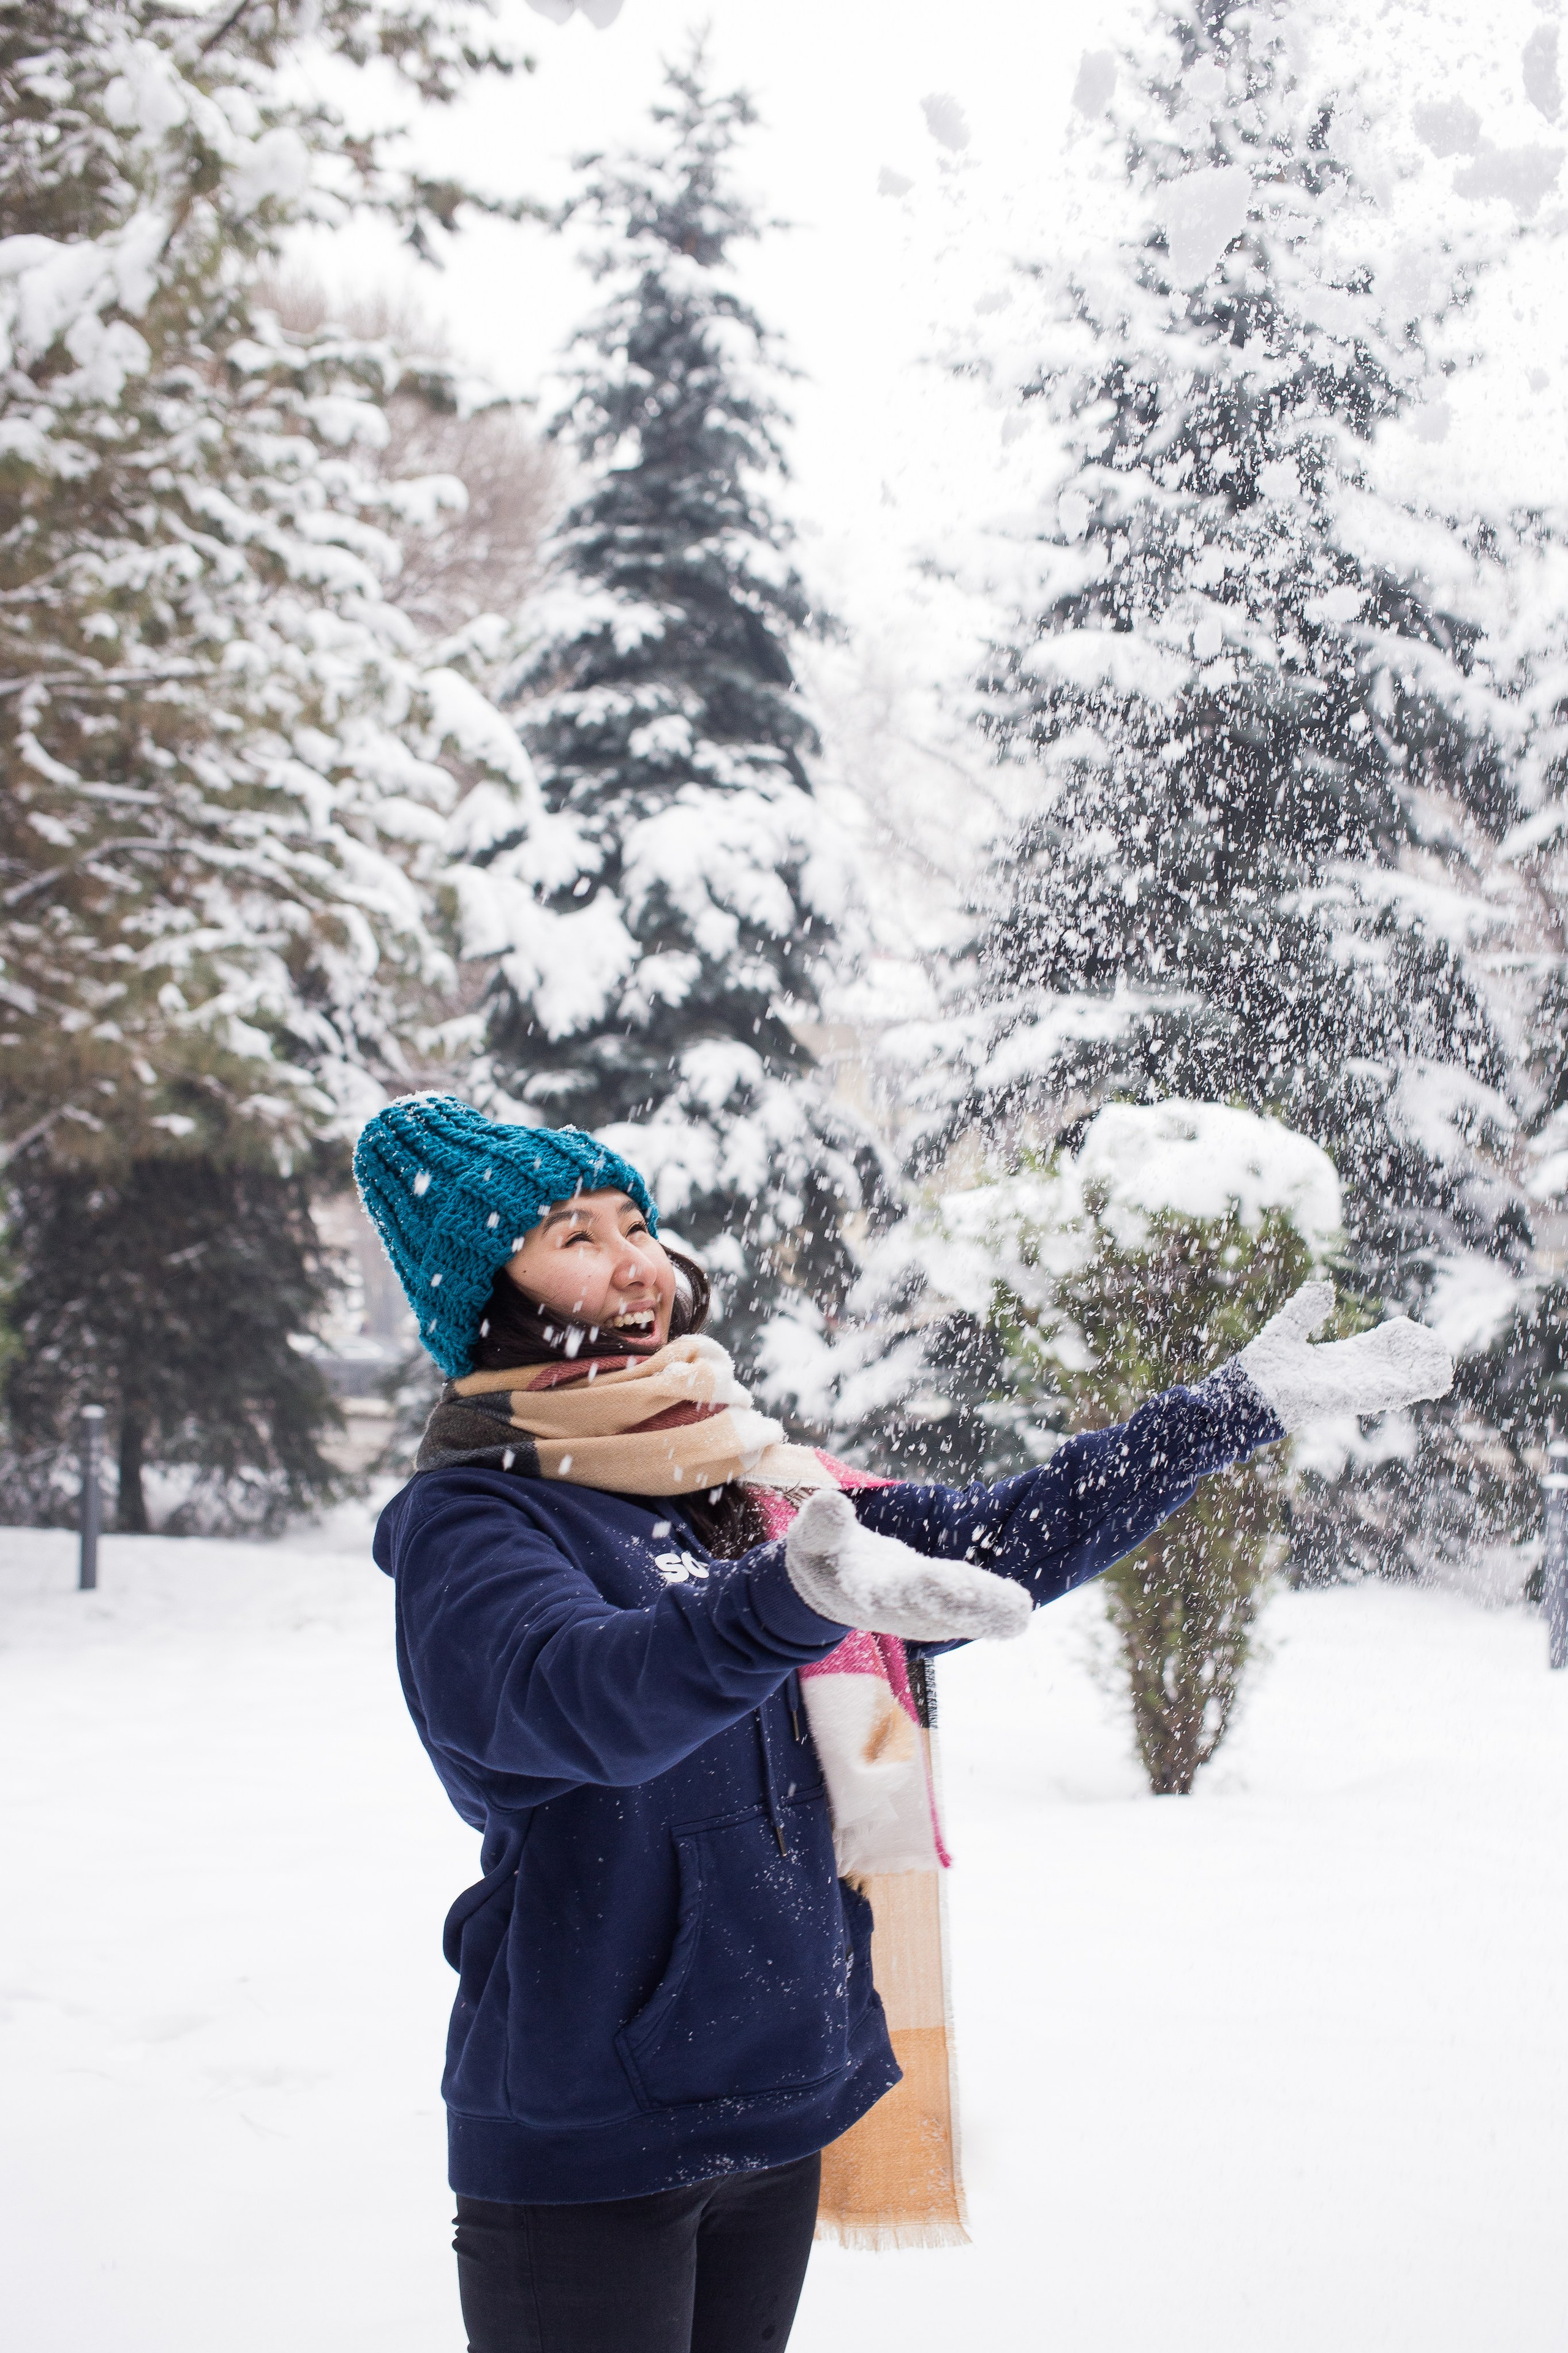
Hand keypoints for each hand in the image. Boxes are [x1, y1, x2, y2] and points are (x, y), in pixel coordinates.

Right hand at [784, 1487, 1031, 1643]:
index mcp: (866, 1592)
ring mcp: (921, 1610)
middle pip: (940, 1608)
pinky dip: (991, 1608)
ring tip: (1019, 1610)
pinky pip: (967, 1608)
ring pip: (959, 1613)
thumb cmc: (821, 1554)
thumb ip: (821, 1525)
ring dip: (989, 1611)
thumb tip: (830, 1502)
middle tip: (1013, 1608)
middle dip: (974, 1606)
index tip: (954, 1584)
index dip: (927, 1588)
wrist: (828, 1588)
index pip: (899, 1591)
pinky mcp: (936, 1604)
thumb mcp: (809, 1538)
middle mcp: (899, 1609)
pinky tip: (1018, 1612)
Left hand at [1238, 1280, 1452, 1433]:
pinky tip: (1432, 1378)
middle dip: (1417, 1358)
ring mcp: (1351, 1390)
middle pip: (1394, 1367)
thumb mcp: (1286, 1329)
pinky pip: (1386, 1393)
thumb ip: (1304, 1310)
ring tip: (1444, 1363)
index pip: (1378, 1350)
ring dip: (1421, 1374)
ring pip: (1398, 1383)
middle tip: (1440, 1348)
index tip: (1414, 1331)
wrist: (1244, 1394)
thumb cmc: (1261, 1370)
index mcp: (1340, 1361)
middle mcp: (1350, 1378)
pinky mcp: (1348, 1400)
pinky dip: (1410, 1385)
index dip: (1399, 1341)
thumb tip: (1325, 1288)